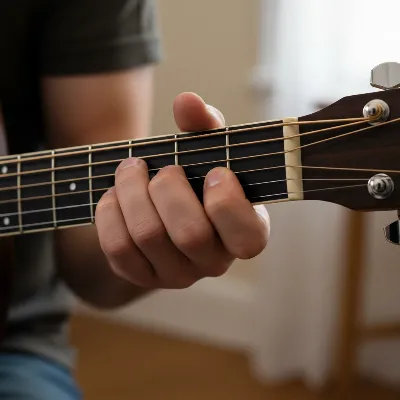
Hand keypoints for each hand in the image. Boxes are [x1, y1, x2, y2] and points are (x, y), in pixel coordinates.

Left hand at [95, 92, 269, 288]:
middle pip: (189, 233)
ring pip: (148, 236)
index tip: (215, 172)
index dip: (228, 203)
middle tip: (163, 168)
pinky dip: (110, 212)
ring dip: (132, 190)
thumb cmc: (197, 179)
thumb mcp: (208, 153)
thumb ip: (205, 126)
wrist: (165, 212)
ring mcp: (177, 274)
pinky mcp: (142, 276)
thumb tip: (187, 101)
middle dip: (168, 188)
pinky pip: (118, 247)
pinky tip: (115, 195)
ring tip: (130, 169)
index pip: (247, 238)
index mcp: (244, 234)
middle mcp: (213, 262)